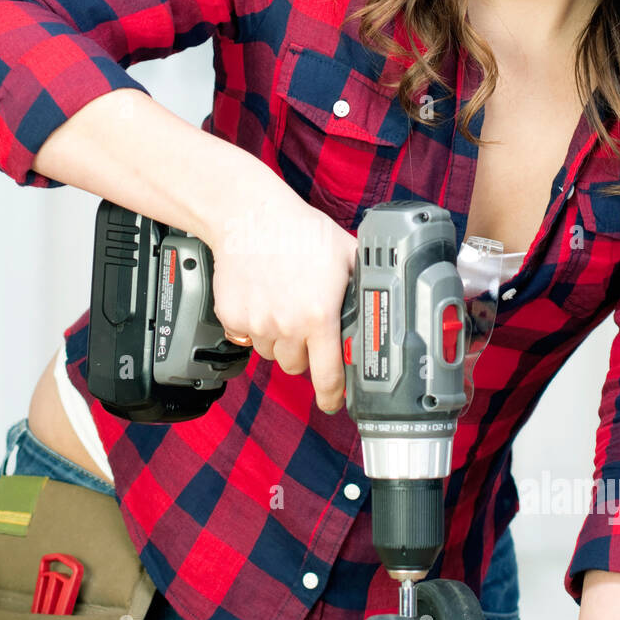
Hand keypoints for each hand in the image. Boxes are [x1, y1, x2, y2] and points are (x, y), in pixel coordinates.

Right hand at [202, 187, 356, 413]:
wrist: (249, 216)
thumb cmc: (299, 231)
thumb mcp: (347, 255)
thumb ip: (364, 284)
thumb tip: (387, 300)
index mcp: (319, 316)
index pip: (328, 375)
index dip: (333, 395)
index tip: (334, 403)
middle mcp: (287, 325)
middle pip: (297, 366)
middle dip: (304, 353)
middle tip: (306, 325)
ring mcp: (257, 324)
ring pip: (272, 353)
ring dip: (279, 339)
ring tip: (283, 304)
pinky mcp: (232, 318)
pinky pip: (247, 337)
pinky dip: (255, 325)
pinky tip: (262, 298)